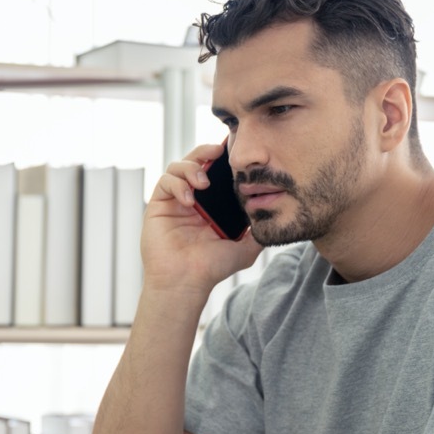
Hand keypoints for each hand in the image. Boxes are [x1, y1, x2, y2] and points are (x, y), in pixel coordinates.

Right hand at [142, 143, 262, 295]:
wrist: (186, 281)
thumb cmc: (211, 268)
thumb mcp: (245, 249)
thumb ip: (258, 232)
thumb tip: (274, 217)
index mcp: (211, 205)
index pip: (216, 173)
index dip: (223, 160)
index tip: (234, 152)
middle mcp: (192, 199)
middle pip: (196, 161)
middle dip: (206, 152)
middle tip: (218, 152)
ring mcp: (174, 201)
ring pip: (178, 166)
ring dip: (191, 167)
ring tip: (203, 183)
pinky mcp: (158, 205)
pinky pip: (165, 181)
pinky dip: (177, 184)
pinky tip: (189, 199)